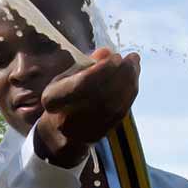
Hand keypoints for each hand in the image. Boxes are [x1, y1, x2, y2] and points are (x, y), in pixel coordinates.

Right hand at [34, 48, 139, 166]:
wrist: (60, 132)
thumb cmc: (62, 97)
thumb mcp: (65, 77)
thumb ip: (84, 65)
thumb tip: (106, 52)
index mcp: (53, 100)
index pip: (80, 86)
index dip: (101, 71)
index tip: (116, 56)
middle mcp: (67, 119)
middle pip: (101, 95)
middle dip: (121, 74)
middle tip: (132, 57)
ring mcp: (84, 131)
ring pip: (114, 105)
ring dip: (129, 82)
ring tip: (134, 64)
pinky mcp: (100, 135)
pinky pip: (119, 113)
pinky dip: (129, 94)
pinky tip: (133, 79)